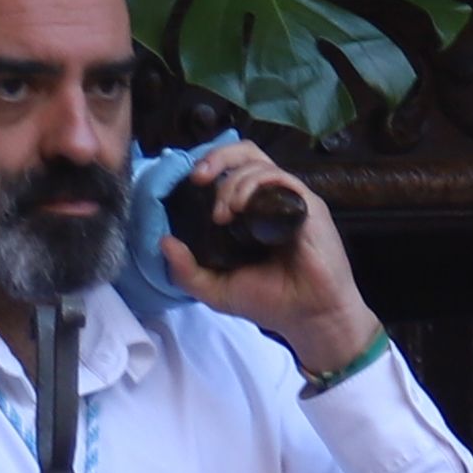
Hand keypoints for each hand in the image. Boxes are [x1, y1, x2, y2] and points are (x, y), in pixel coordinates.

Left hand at [164, 147, 380, 381]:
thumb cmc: (270, 302)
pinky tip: (240, 208)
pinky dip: (254, 185)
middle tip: (198, 178)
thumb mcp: (216, 289)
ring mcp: (291, 201)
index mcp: (253, 212)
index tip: (189, 182)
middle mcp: (272, 200)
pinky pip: (280, 178)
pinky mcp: (308, 206)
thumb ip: (187, 270)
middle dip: (217, 157)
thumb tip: (163, 242)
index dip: (210, 167)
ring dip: (233, 182)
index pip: (233, 170)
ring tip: (222, 214)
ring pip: (259, 164)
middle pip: (246, 153)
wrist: (309, 319)